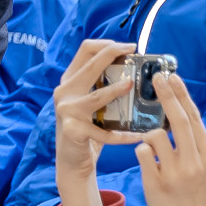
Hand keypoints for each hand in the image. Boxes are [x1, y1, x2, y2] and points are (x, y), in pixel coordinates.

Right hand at [51, 37, 144, 205]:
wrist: (72, 161)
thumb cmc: (88, 129)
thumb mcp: (89, 103)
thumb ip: (101, 86)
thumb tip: (135, 71)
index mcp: (70, 81)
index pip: (85, 50)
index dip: (108, 44)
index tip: (129, 47)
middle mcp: (64, 92)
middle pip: (90, 65)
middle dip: (113, 54)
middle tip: (135, 53)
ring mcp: (67, 111)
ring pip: (97, 96)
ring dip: (117, 90)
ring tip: (133, 86)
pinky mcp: (74, 130)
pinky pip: (106, 132)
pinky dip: (125, 135)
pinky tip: (140, 135)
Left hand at [131, 72, 205, 205]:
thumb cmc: (200, 196)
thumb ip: (200, 145)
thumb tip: (187, 117)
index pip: (194, 119)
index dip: (182, 96)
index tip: (173, 77)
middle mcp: (195, 161)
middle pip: (179, 120)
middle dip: (167, 96)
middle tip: (157, 78)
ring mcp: (175, 172)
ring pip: (156, 135)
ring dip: (151, 135)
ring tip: (156, 150)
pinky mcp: (156, 182)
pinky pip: (142, 153)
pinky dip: (142, 151)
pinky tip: (148, 161)